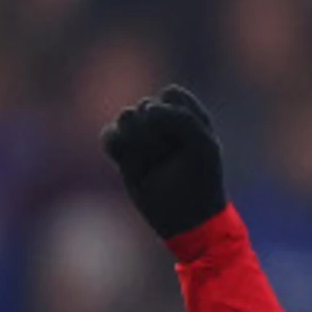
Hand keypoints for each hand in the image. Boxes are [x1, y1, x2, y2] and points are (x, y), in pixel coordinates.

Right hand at [102, 84, 226, 239]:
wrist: (186, 217)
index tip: (189, 140)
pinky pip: (109, 136)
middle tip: (173, 157)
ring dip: (139, 141)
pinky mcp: (124, 152)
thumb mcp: (202, 146)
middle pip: (145, 105)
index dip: (176, 115)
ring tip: (155, 161)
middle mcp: (164, 122)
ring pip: (125, 118)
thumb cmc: (200, 180)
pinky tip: (132, 164)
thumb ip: (179, 118)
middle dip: (158, 132)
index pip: (171, 94)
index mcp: (188, 115)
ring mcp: (142, 135)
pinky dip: (119, 149)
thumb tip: (143, 110)